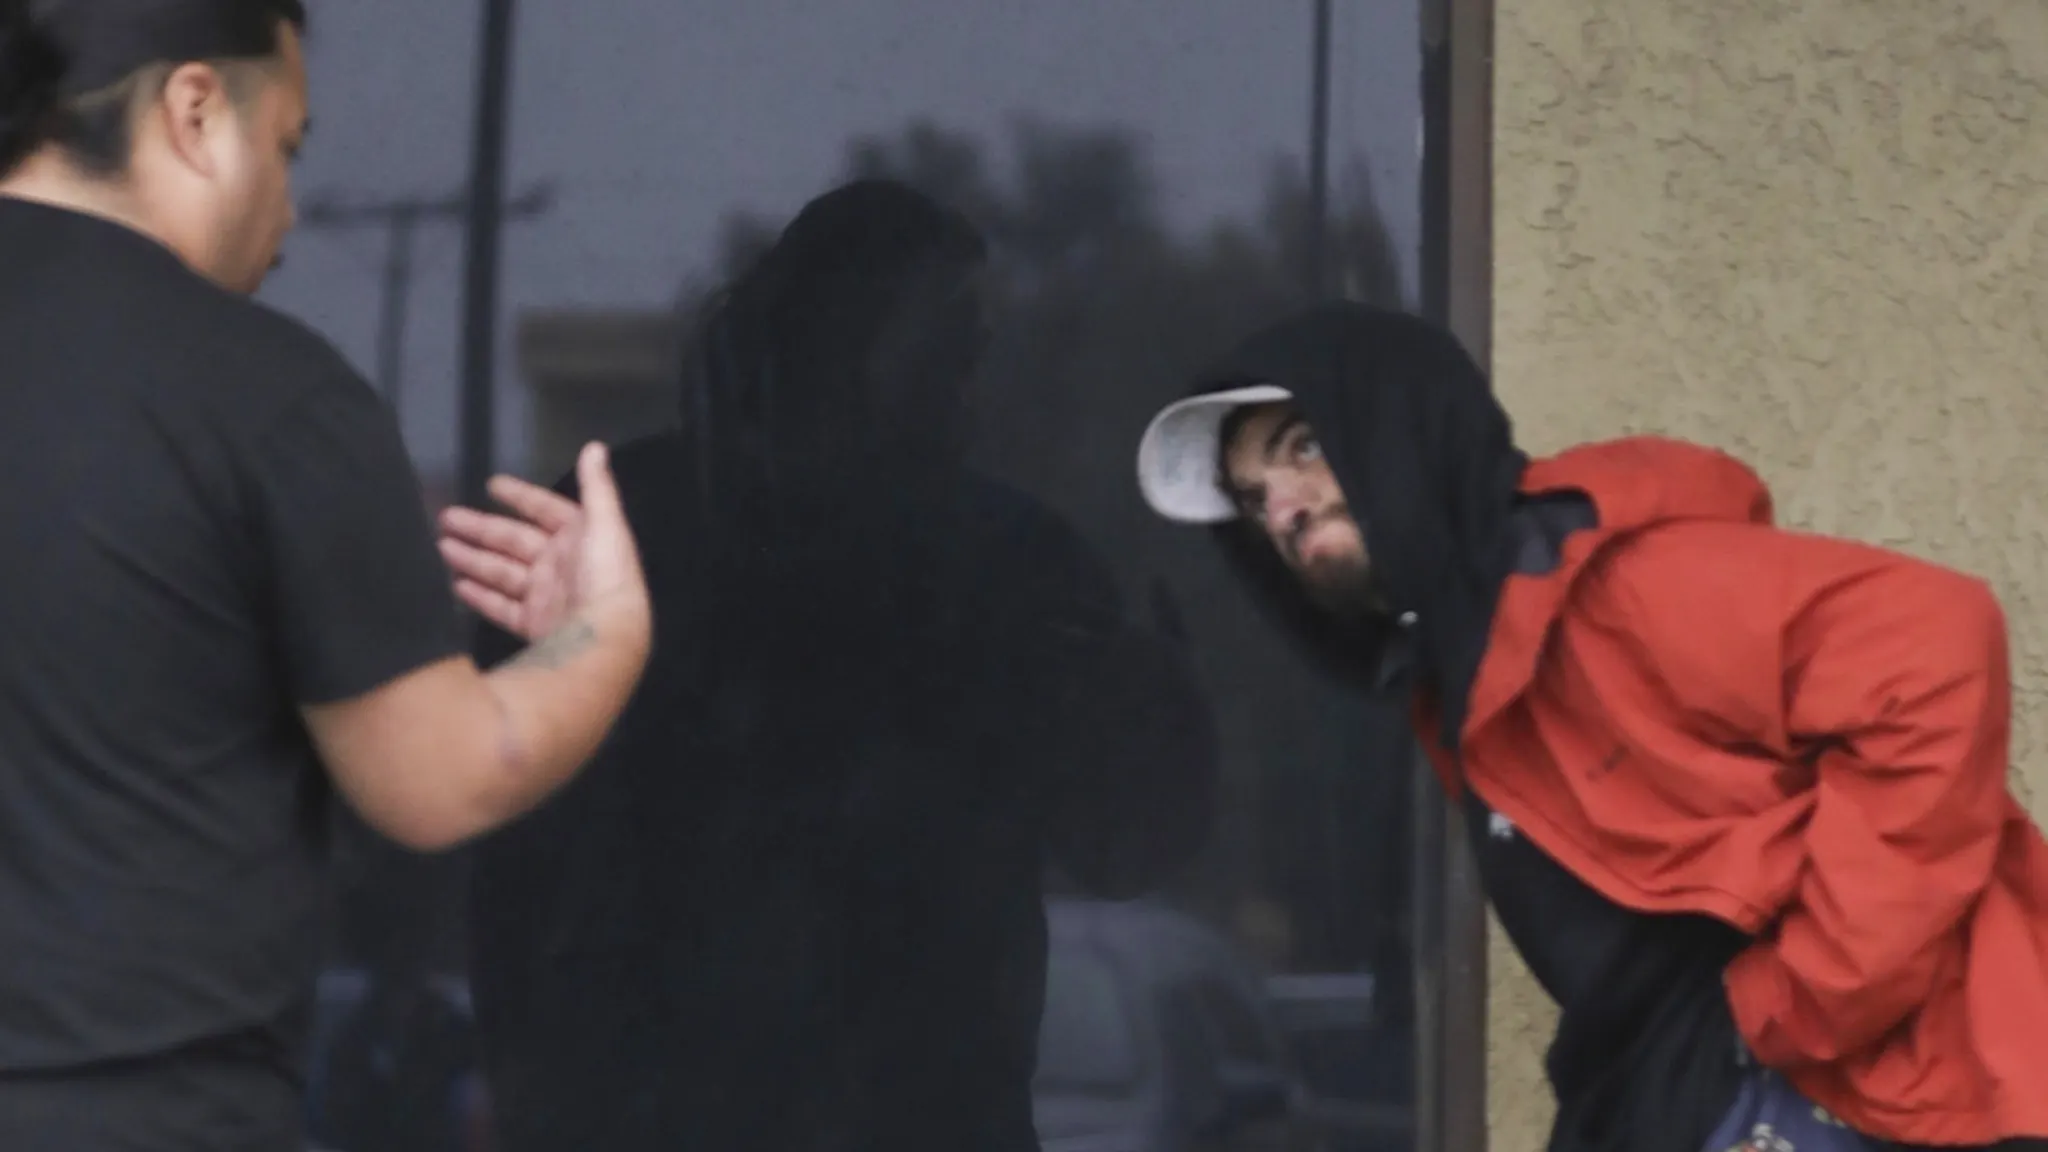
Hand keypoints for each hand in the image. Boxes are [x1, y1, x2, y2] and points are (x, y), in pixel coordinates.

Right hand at [436, 443, 650, 646]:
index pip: (545, 510)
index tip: (491, 484)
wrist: (605, 636)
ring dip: (473, 559)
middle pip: (514, 541)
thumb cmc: (605, 574)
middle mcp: (561, 565)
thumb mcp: (604, 523)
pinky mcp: (533, 625)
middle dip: (481, 529)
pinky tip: (456, 585)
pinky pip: (502, 608)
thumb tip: (595, 446)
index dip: (520, 496)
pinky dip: (480, 597)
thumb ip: (597, 486)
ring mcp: (546, 596)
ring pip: (503, 572)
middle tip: (445, 517)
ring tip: (441, 546)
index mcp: (579, 537)